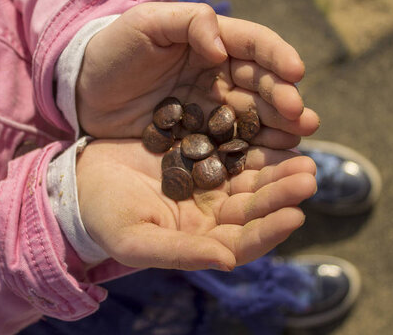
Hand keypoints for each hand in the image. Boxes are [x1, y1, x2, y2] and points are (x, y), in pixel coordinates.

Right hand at [76, 139, 316, 270]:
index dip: (269, 231)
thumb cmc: (104, 218)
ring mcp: (209, 183)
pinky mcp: (203, 154)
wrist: (83, 182)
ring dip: (277, 169)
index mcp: (201, 241)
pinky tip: (270, 130)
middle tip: (309, 175)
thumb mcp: (136, 240)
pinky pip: (234, 149)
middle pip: (256, 207)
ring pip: (251, 178)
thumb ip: (181, 253)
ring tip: (303, 155)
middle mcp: (212, 215)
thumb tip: (227, 261)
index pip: (243, 241)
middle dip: (282, 193)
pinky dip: (253, 143)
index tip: (296, 215)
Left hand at [77, 2, 318, 148]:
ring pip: (254, 115)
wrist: (84, 92)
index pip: (254, 44)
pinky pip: (232, 143)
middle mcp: (221, 75)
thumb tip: (220, 47)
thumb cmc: (114, 50)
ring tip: (299, 137)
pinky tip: (273, 158)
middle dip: (285, 98)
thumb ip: (187, 23)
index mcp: (212, 42)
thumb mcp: (146, 24)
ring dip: (280, 126)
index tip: (296, 72)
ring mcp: (213, 108)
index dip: (277, 56)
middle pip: (261, 84)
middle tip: (302, 116)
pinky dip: (254, 150)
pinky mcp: (201, 137)